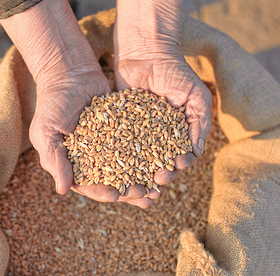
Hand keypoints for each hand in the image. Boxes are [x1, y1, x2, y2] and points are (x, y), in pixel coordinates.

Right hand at [0, 0, 155, 207]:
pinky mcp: (124, 131)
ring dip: (143, 178)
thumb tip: (63, 190)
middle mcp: (94, 158)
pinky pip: (138, 145)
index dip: (102, 192)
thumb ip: (54, 159)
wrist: (70, 73)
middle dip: (128, 190)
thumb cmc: (52, 103)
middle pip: (114, 180)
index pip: (89, 185)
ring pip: (129, 167)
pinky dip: (149, 154)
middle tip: (145, 196)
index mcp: (75, 164)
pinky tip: (163, 160)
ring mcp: (110, 145)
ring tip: (158, 186)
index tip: (115, 195)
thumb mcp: (46, 131)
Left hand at [114, 0, 211, 185]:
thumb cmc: (175, 72)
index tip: (176, 166)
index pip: (181, 155)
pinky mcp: (121, 126)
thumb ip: (200, 122)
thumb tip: (197, 152)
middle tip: (158, 178)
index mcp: (178, 132)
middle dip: (161, 173)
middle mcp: (159, 136)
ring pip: (140, 160)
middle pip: (160, 162)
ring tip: (139, 181)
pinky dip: (120, 158)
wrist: (145, 52)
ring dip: (141, 173)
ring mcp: (139, 133)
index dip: (180, 164)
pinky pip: (120, 145)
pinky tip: (118, 169)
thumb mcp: (196, 96)